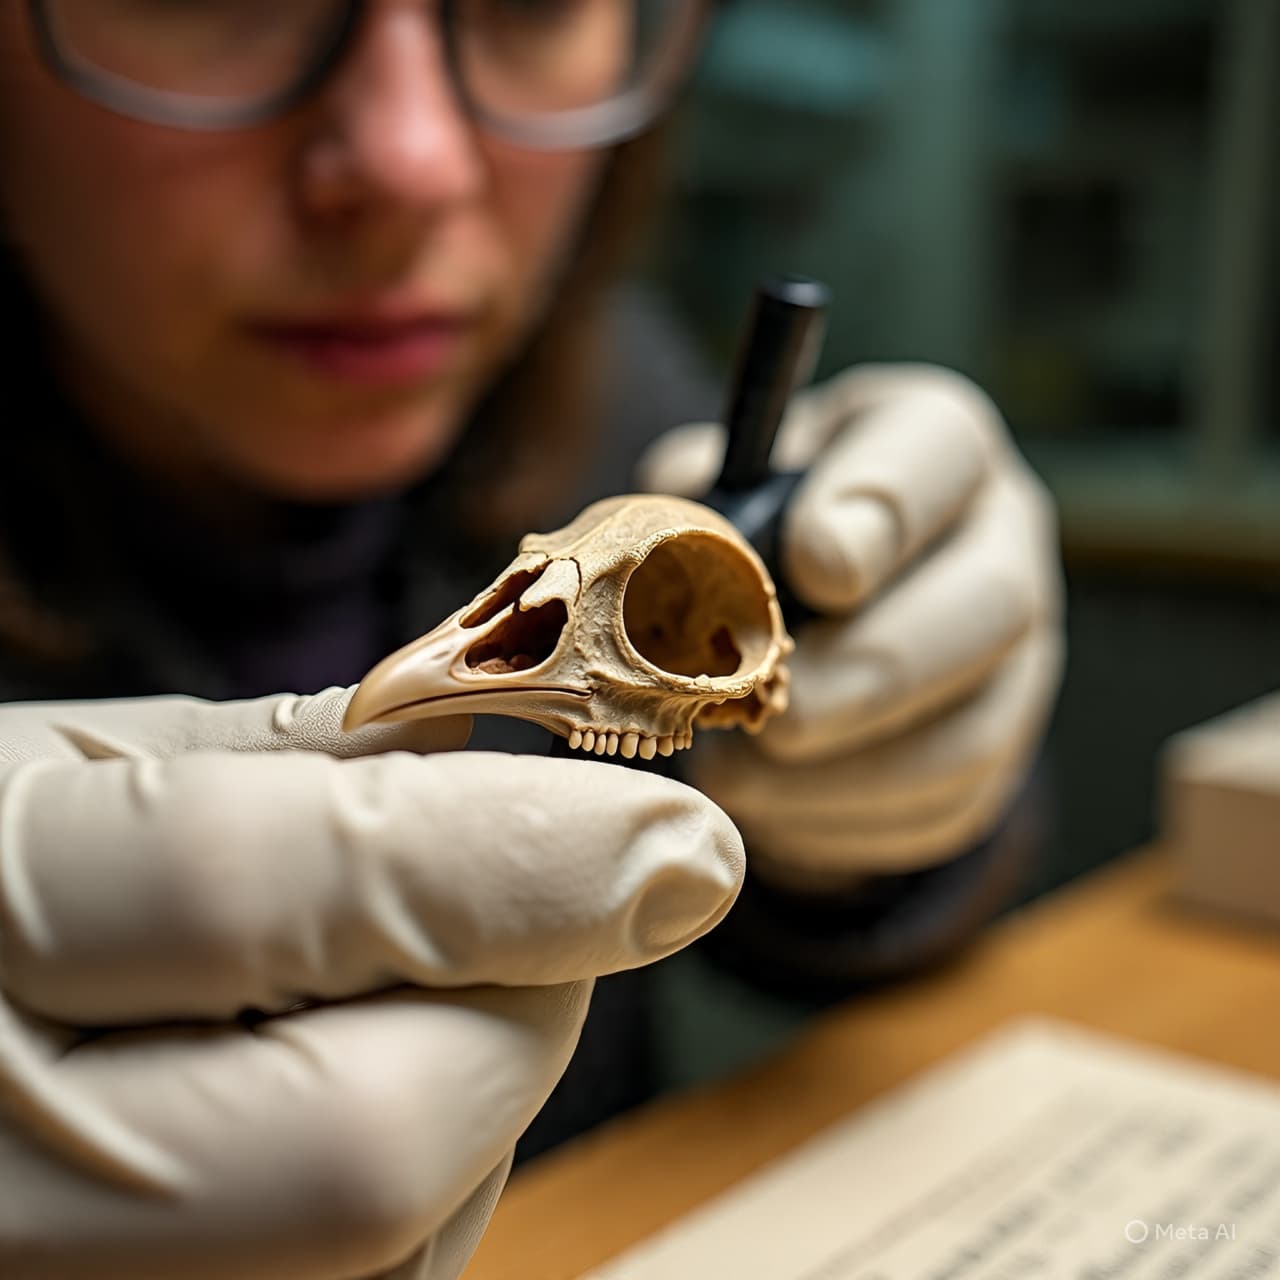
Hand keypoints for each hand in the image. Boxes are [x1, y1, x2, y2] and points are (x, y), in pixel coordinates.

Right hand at [0, 687, 741, 1277]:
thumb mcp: (74, 769)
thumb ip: (287, 767)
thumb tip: (515, 774)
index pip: (255, 895)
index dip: (504, 855)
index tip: (676, 839)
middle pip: (357, 1144)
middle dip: (521, 1001)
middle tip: (555, 901)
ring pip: (391, 1248)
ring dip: (478, 1091)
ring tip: (420, 981)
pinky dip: (430, 1176)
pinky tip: (366, 1077)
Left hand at [638, 363, 1063, 883]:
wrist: (826, 610)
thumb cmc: (764, 528)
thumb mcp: (731, 485)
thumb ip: (700, 503)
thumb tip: (659, 561)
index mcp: (934, 445)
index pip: (938, 452)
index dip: (878, 511)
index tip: (809, 564)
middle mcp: (999, 545)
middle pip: (990, 605)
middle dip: (870, 669)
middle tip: (775, 713)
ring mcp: (1015, 662)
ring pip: (972, 732)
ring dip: (844, 771)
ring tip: (737, 776)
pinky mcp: (991, 758)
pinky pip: (938, 808)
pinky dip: (840, 820)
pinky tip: (766, 806)